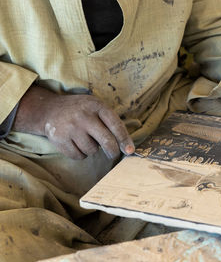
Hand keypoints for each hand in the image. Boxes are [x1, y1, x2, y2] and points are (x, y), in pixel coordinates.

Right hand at [13, 85, 134, 159]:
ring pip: (92, 150)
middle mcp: (84, 116)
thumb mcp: (95, 107)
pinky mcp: (60, 139)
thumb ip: (110, 122)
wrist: (49, 109)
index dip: (125, 140)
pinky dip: (80, 154)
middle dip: (113, 151)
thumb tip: (127, 146)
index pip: (116, 125)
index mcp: (96, 106)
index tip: (130, 151)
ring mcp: (71, 127)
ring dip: (92, 149)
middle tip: (113, 154)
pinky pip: (78, 156)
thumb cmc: (80, 111)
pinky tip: (75, 143)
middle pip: (106, 141)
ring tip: (85, 139)